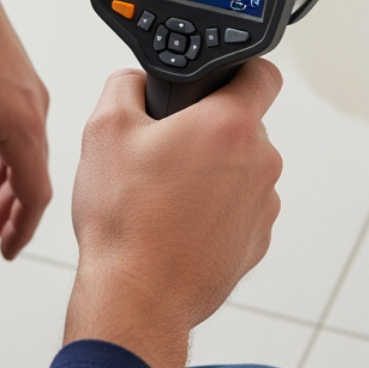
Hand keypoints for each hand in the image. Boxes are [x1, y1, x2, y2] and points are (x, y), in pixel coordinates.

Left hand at [0, 0, 50, 257]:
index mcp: (23, 125)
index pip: (35, 194)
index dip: (21, 229)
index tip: (5, 251)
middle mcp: (33, 105)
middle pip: (28, 173)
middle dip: (3, 210)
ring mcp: (23, 84)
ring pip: (17, 146)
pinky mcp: (8, 67)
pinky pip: (9, 121)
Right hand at [64, 60, 283, 367]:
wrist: (136, 298)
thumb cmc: (124, 221)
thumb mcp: (104, 130)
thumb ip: (126, 85)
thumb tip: (138, 80)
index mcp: (230, 125)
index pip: (262, 72)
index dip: (238, 69)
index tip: (216, 80)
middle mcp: (260, 162)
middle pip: (244, 125)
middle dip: (209, 130)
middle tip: (165, 148)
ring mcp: (264, 205)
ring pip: (242, 170)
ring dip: (213, 173)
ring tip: (165, 195)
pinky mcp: (257, 241)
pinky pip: (240, 210)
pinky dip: (215, 211)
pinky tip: (177, 224)